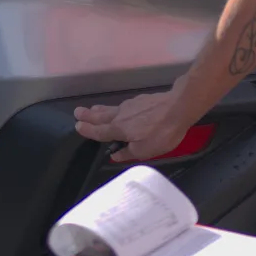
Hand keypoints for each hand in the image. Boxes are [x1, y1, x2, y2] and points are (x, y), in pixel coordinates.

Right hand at [73, 88, 189, 161]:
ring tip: (92, 109)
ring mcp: (130, 105)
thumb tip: (114, 155)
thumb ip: (128, 153)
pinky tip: (119, 109)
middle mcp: (121, 115)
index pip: (99, 131)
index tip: (77, 126)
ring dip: (99, 110)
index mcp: (119, 129)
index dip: (88, 130)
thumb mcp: (145, 150)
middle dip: (88, 115)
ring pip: (111, 109)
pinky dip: (116, 108)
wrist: (178, 107)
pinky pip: (123, 106)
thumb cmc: (161, 133)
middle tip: (77, 112)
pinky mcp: (141, 100)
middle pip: (101, 116)